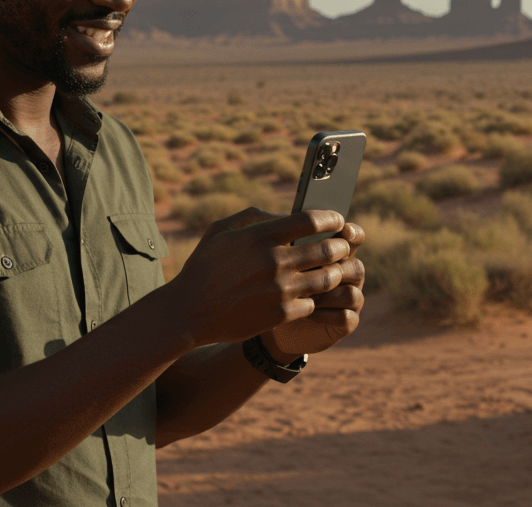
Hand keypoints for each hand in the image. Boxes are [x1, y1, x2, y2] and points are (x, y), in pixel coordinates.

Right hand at [164, 208, 349, 348]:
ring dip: (334, 272)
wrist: (188, 310)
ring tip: (332, 270)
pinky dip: (313, 298)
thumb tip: (287, 216)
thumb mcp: (222, 230)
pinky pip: (313, 303)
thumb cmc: (204, 266)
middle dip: (341, 246)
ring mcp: (280, 290)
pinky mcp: (281, 315)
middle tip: (342, 246)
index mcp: (261, 235)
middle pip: (328, 249)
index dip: (332, 219)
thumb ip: (256, 216)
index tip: (338, 220)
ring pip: (327, 278)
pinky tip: (309, 294)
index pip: (312, 220)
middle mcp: (274, 261)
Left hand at [265, 222, 364, 357]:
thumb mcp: (269, 256)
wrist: (267, 318)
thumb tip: (284, 219)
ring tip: (304, 295)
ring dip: (329, 294)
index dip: (353, 233)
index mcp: (333, 253)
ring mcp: (348, 300)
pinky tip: (308, 313)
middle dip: (336, 269)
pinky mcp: (344, 324)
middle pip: (355, 266)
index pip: (353, 238)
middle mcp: (345, 275)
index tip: (343, 229)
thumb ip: (277, 235)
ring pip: (353, 293)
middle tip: (312, 271)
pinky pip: (347, 318)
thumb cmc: (268, 280)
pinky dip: (329, 315)